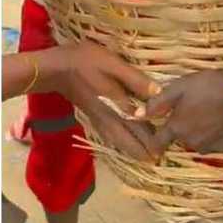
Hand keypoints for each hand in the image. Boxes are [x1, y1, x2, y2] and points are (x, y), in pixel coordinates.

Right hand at [42, 41, 161, 161]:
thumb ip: (135, 80)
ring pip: (119, 141)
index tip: (165, 151)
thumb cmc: (86, 62)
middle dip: (144, 152)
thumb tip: (158, 93)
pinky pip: (110, 137)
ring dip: (132, 151)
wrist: (56, 68)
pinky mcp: (93, 117)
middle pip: (129, 140)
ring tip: (144, 158)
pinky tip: (123, 144)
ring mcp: (100, 119)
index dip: (154, 140)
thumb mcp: (113, 64)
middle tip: (157, 160)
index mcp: (117, 106)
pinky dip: (120, 144)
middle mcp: (109, 118)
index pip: (140, 128)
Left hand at [142, 71, 222, 154]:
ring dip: (199, 131)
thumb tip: (137, 115)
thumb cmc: (210, 87)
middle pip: (180, 138)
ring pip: (196, 141)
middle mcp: (189, 141)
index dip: (156, 138)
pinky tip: (222, 121)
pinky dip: (215, 135)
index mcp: (176, 127)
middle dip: (183, 127)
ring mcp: (208, 146)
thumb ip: (158, 102)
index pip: (158, 141)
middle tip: (194, 109)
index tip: (158, 136)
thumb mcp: (180, 87)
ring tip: (209, 113)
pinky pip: (214, 143)